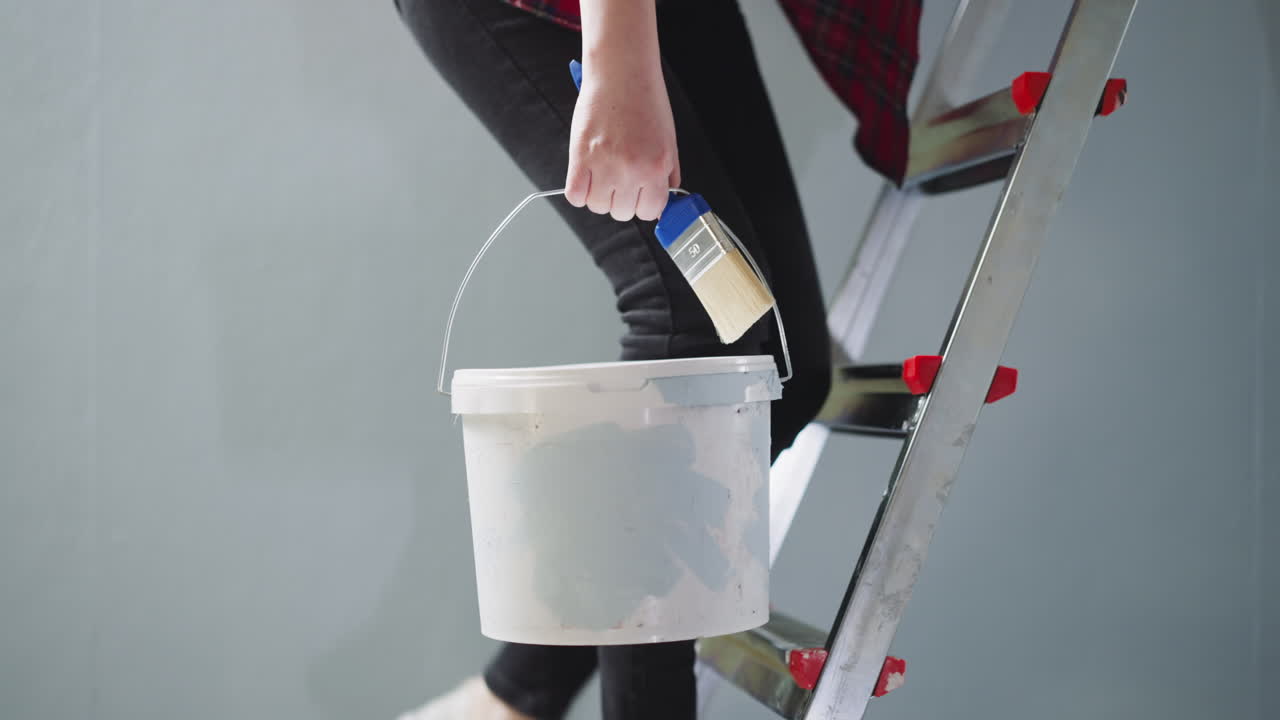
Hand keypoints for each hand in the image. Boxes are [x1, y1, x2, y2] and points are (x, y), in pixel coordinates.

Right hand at [565, 2, 678, 221]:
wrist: (621, 72)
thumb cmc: (645, 100)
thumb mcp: (669, 140)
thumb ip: (667, 174)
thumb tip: (661, 200)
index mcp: (656, 167)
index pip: (650, 212)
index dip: (643, 204)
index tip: (639, 195)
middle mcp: (631, 170)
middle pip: (622, 213)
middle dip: (621, 199)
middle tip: (619, 178)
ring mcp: (604, 165)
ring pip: (598, 207)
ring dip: (599, 195)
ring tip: (602, 172)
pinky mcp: (580, 156)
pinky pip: (575, 196)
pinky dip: (579, 191)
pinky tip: (586, 175)